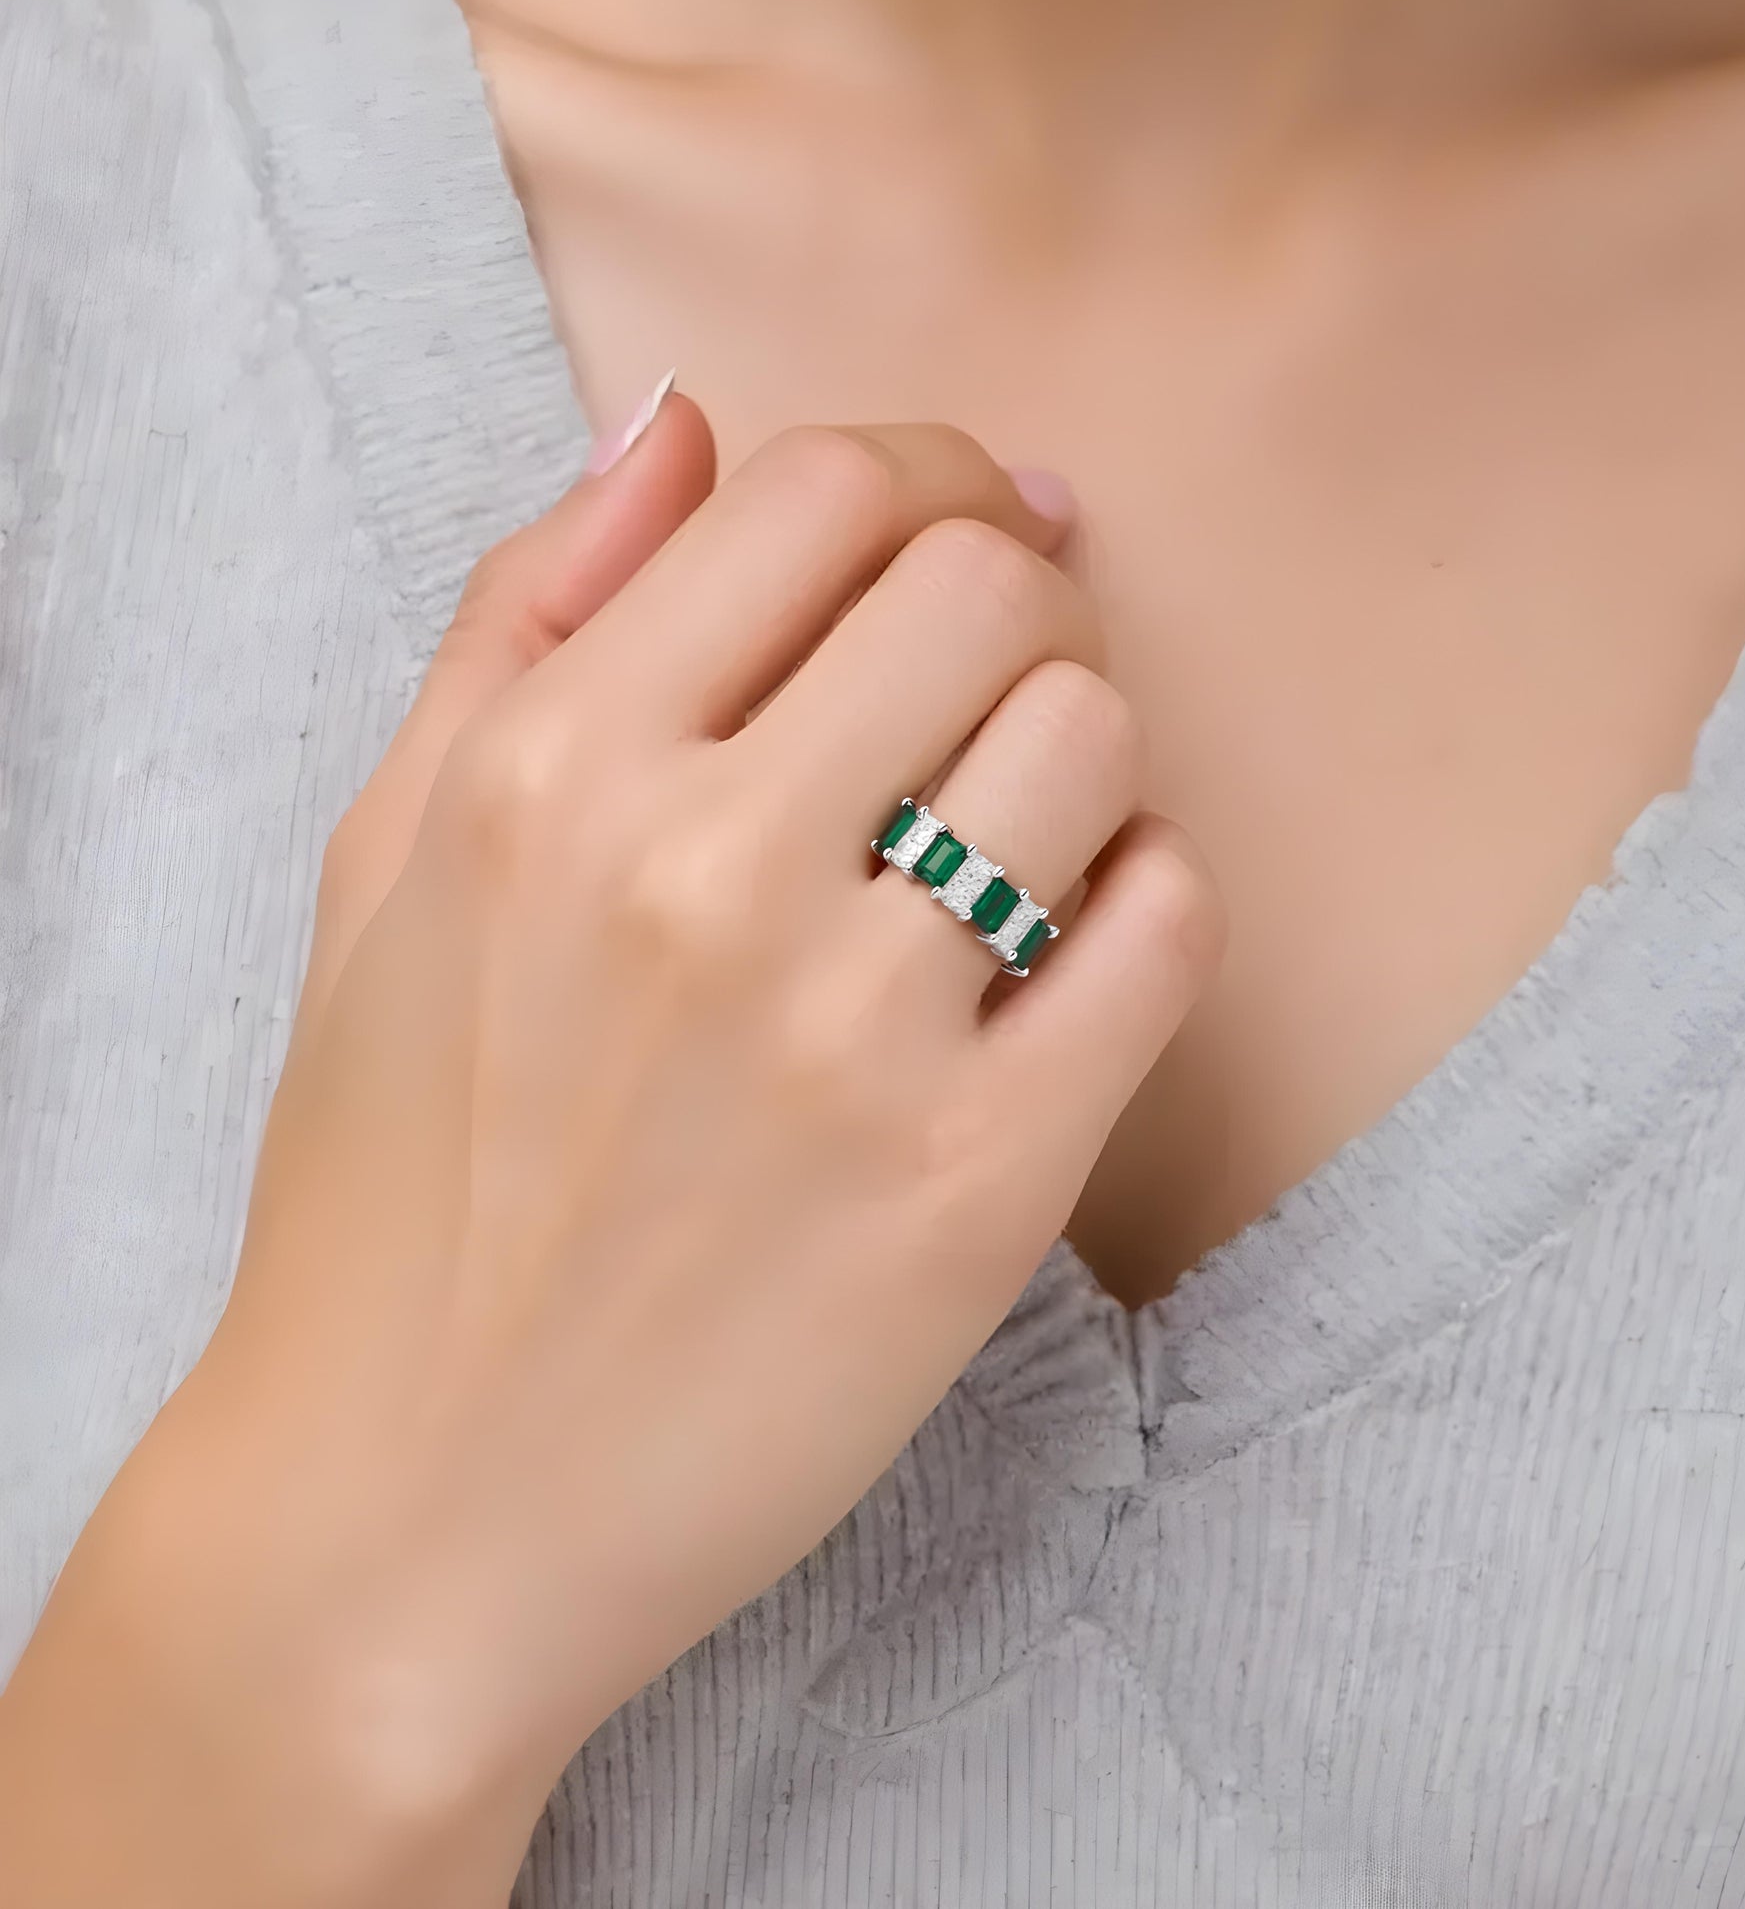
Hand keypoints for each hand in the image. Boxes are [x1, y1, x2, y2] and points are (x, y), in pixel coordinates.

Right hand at [0, 398, 1223, 1907]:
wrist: (413, 1516)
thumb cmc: (391, 1190)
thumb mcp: (387, 864)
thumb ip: (523, 616)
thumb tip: (681, 423)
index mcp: (550, 770)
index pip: (826, 488)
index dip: (917, 478)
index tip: (941, 535)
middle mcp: (702, 871)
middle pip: (988, 583)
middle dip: (1014, 599)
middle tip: (986, 685)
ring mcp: (851, 1032)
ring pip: (1094, 734)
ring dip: (1076, 755)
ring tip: (1009, 838)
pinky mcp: (976, 1184)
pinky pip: (1164, 928)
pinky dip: (1143, 904)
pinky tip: (1064, 952)